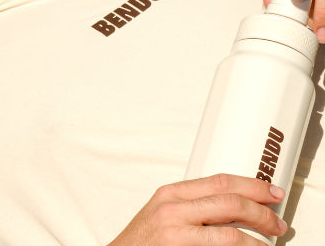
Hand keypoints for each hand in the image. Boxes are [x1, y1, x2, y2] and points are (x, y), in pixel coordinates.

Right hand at [107, 174, 286, 244]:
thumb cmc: (143, 241)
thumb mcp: (164, 213)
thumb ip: (193, 205)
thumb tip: (233, 205)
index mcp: (171, 194)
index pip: (220, 182)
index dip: (253, 186)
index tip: (273, 193)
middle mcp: (173, 210)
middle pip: (230, 203)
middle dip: (262, 213)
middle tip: (278, 224)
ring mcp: (177, 235)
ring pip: (231, 234)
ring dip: (258, 242)